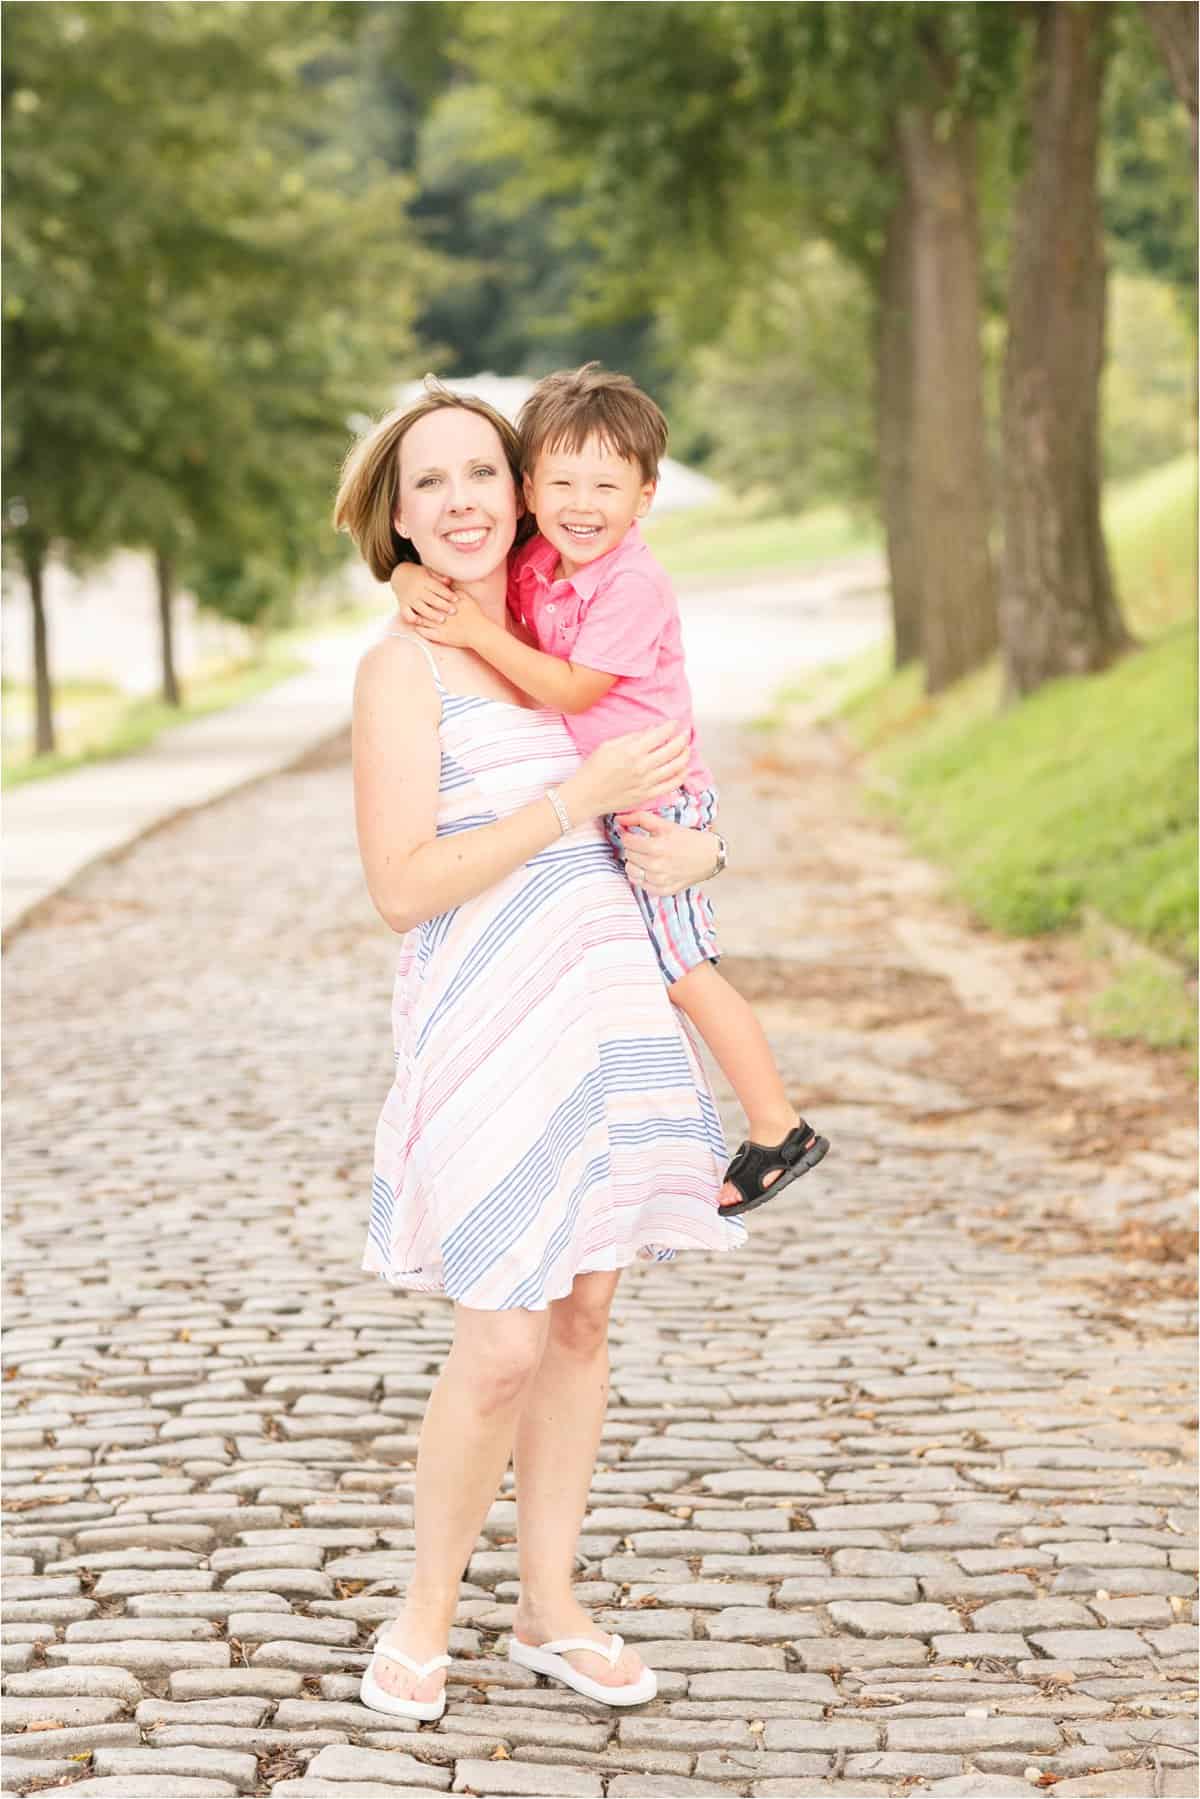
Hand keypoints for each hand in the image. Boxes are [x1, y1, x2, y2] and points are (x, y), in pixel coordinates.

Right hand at [390, 562, 456, 626]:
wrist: (399, 575)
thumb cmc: (420, 575)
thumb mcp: (428, 572)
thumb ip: (438, 578)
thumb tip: (449, 581)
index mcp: (424, 580)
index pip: (437, 588)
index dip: (447, 594)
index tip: (456, 599)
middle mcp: (416, 590)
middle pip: (431, 599)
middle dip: (443, 605)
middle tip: (453, 611)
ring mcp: (409, 598)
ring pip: (421, 608)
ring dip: (432, 615)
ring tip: (442, 620)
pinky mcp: (402, 605)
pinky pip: (406, 613)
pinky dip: (412, 618)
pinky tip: (420, 622)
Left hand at [414, 592, 483, 649]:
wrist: (478, 631)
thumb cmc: (474, 615)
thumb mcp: (466, 598)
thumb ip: (455, 592)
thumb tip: (448, 587)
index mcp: (444, 603)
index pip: (430, 597)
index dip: (423, 595)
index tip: (419, 593)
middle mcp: (439, 613)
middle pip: (424, 608)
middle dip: (417, 605)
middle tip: (411, 602)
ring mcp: (438, 625)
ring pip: (422, 620)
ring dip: (417, 617)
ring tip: (413, 615)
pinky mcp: (439, 636)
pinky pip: (425, 633)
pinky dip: (419, 629)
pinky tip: (417, 627)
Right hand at [565, 723, 689, 819]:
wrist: (586, 795)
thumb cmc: (593, 769)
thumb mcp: (608, 745)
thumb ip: (631, 737)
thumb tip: (650, 730)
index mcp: (632, 751)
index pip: (660, 735)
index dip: (670, 727)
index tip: (674, 723)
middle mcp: (643, 766)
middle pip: (672, 749)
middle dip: (682, 739)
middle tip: (685, 734)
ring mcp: (647, 782)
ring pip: (676, 767)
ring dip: (685, 755)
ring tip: (687, 749)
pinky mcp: (648, 795)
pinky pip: (671, 785)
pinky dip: (681, 776)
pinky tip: (684, 770)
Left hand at [617, 812, 720, 896]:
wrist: (709, 857)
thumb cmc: (687, 839)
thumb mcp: (665, 825)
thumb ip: (640, 818)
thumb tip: (619, 819)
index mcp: (656, 847)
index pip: (627, 841)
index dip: (627, 835)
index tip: (633, 833)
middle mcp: (656, 866)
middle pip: (628, 854)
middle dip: (633, 847)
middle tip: (644, 844)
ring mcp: (659, 881)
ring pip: (630, 870)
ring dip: (635, 862)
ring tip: (646, 856)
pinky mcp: (662, 891)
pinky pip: (639, 883)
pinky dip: (642, 875)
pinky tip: (651, 868)